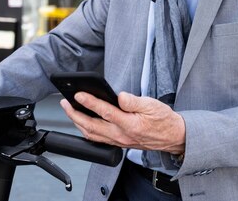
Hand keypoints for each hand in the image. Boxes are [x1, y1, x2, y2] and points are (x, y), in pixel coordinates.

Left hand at [60, 91, 184, 154]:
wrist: (172, 136)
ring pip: (92, 134)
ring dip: (77, 123)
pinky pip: (98, 139)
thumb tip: (119, 96)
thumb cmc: (163, 119)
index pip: (105, 112)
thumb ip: (134, 101)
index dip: (90, 102)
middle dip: (75, 114)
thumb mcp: (152, 105)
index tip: (79, 94)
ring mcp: (119, 141)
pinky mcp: (118, 143)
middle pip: (92, 126)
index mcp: (130, 124)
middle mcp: (122, 135)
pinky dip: (86, 131)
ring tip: (70, 110)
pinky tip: (82, 123)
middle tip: (65, 103)